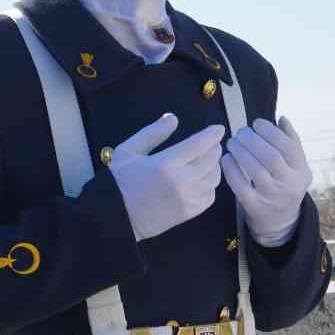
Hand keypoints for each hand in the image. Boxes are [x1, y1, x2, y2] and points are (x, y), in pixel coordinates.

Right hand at [110, 114, 224, 240]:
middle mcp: (182, 181)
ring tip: (208, 160)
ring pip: (214, 178)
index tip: (218, 129)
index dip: (212, 135)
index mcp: (166, 164)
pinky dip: (211, 185)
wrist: (116, 216)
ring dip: (215, 166)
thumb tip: (173, 119)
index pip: (199, 145)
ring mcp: (188, 199)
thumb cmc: (121, 181)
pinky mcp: (189, 213)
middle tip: (212, 143)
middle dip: (214, 148)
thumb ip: (153, 133)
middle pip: (211, 160)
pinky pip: (210, 196)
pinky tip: (203, 179)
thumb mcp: (129, 151)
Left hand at [222, 116, 313, 246]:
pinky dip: (231, 169)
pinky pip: (240, 185)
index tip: (257, 123)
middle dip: (253, 140)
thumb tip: (282, 118)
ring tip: (232, 142)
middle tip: (241, 132)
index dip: (271, 132)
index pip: (289, 147)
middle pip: (271, 157)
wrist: (280, 221)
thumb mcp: (297, 166)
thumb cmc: (286, 184)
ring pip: (255, 169)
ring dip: (240, 151)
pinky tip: (226, 158)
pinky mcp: (254, 206)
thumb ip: (292, 141)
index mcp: (301, 171)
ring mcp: (271, 197)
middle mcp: (289, 184)